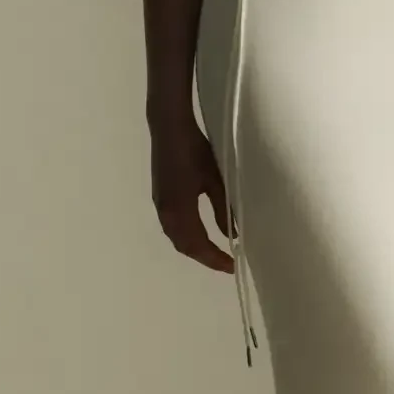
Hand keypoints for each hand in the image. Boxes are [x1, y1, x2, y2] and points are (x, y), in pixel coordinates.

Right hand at [151, 113, 236, 274]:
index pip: (198, 245)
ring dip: (194, 248)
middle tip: (225, 263)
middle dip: (204, 257)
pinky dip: (186, 236)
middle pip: (184, 246)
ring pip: (176, 237)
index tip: (232, 266)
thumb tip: (233, 234)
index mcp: (179, 210)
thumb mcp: (215, 179)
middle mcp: (166, 212)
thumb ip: (224, 209)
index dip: (214, 259)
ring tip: (214, 252)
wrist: (169, 127)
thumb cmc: (194, 150)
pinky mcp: (160, 196)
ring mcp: (160, 205)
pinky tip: (199, 232)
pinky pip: (172, 227)